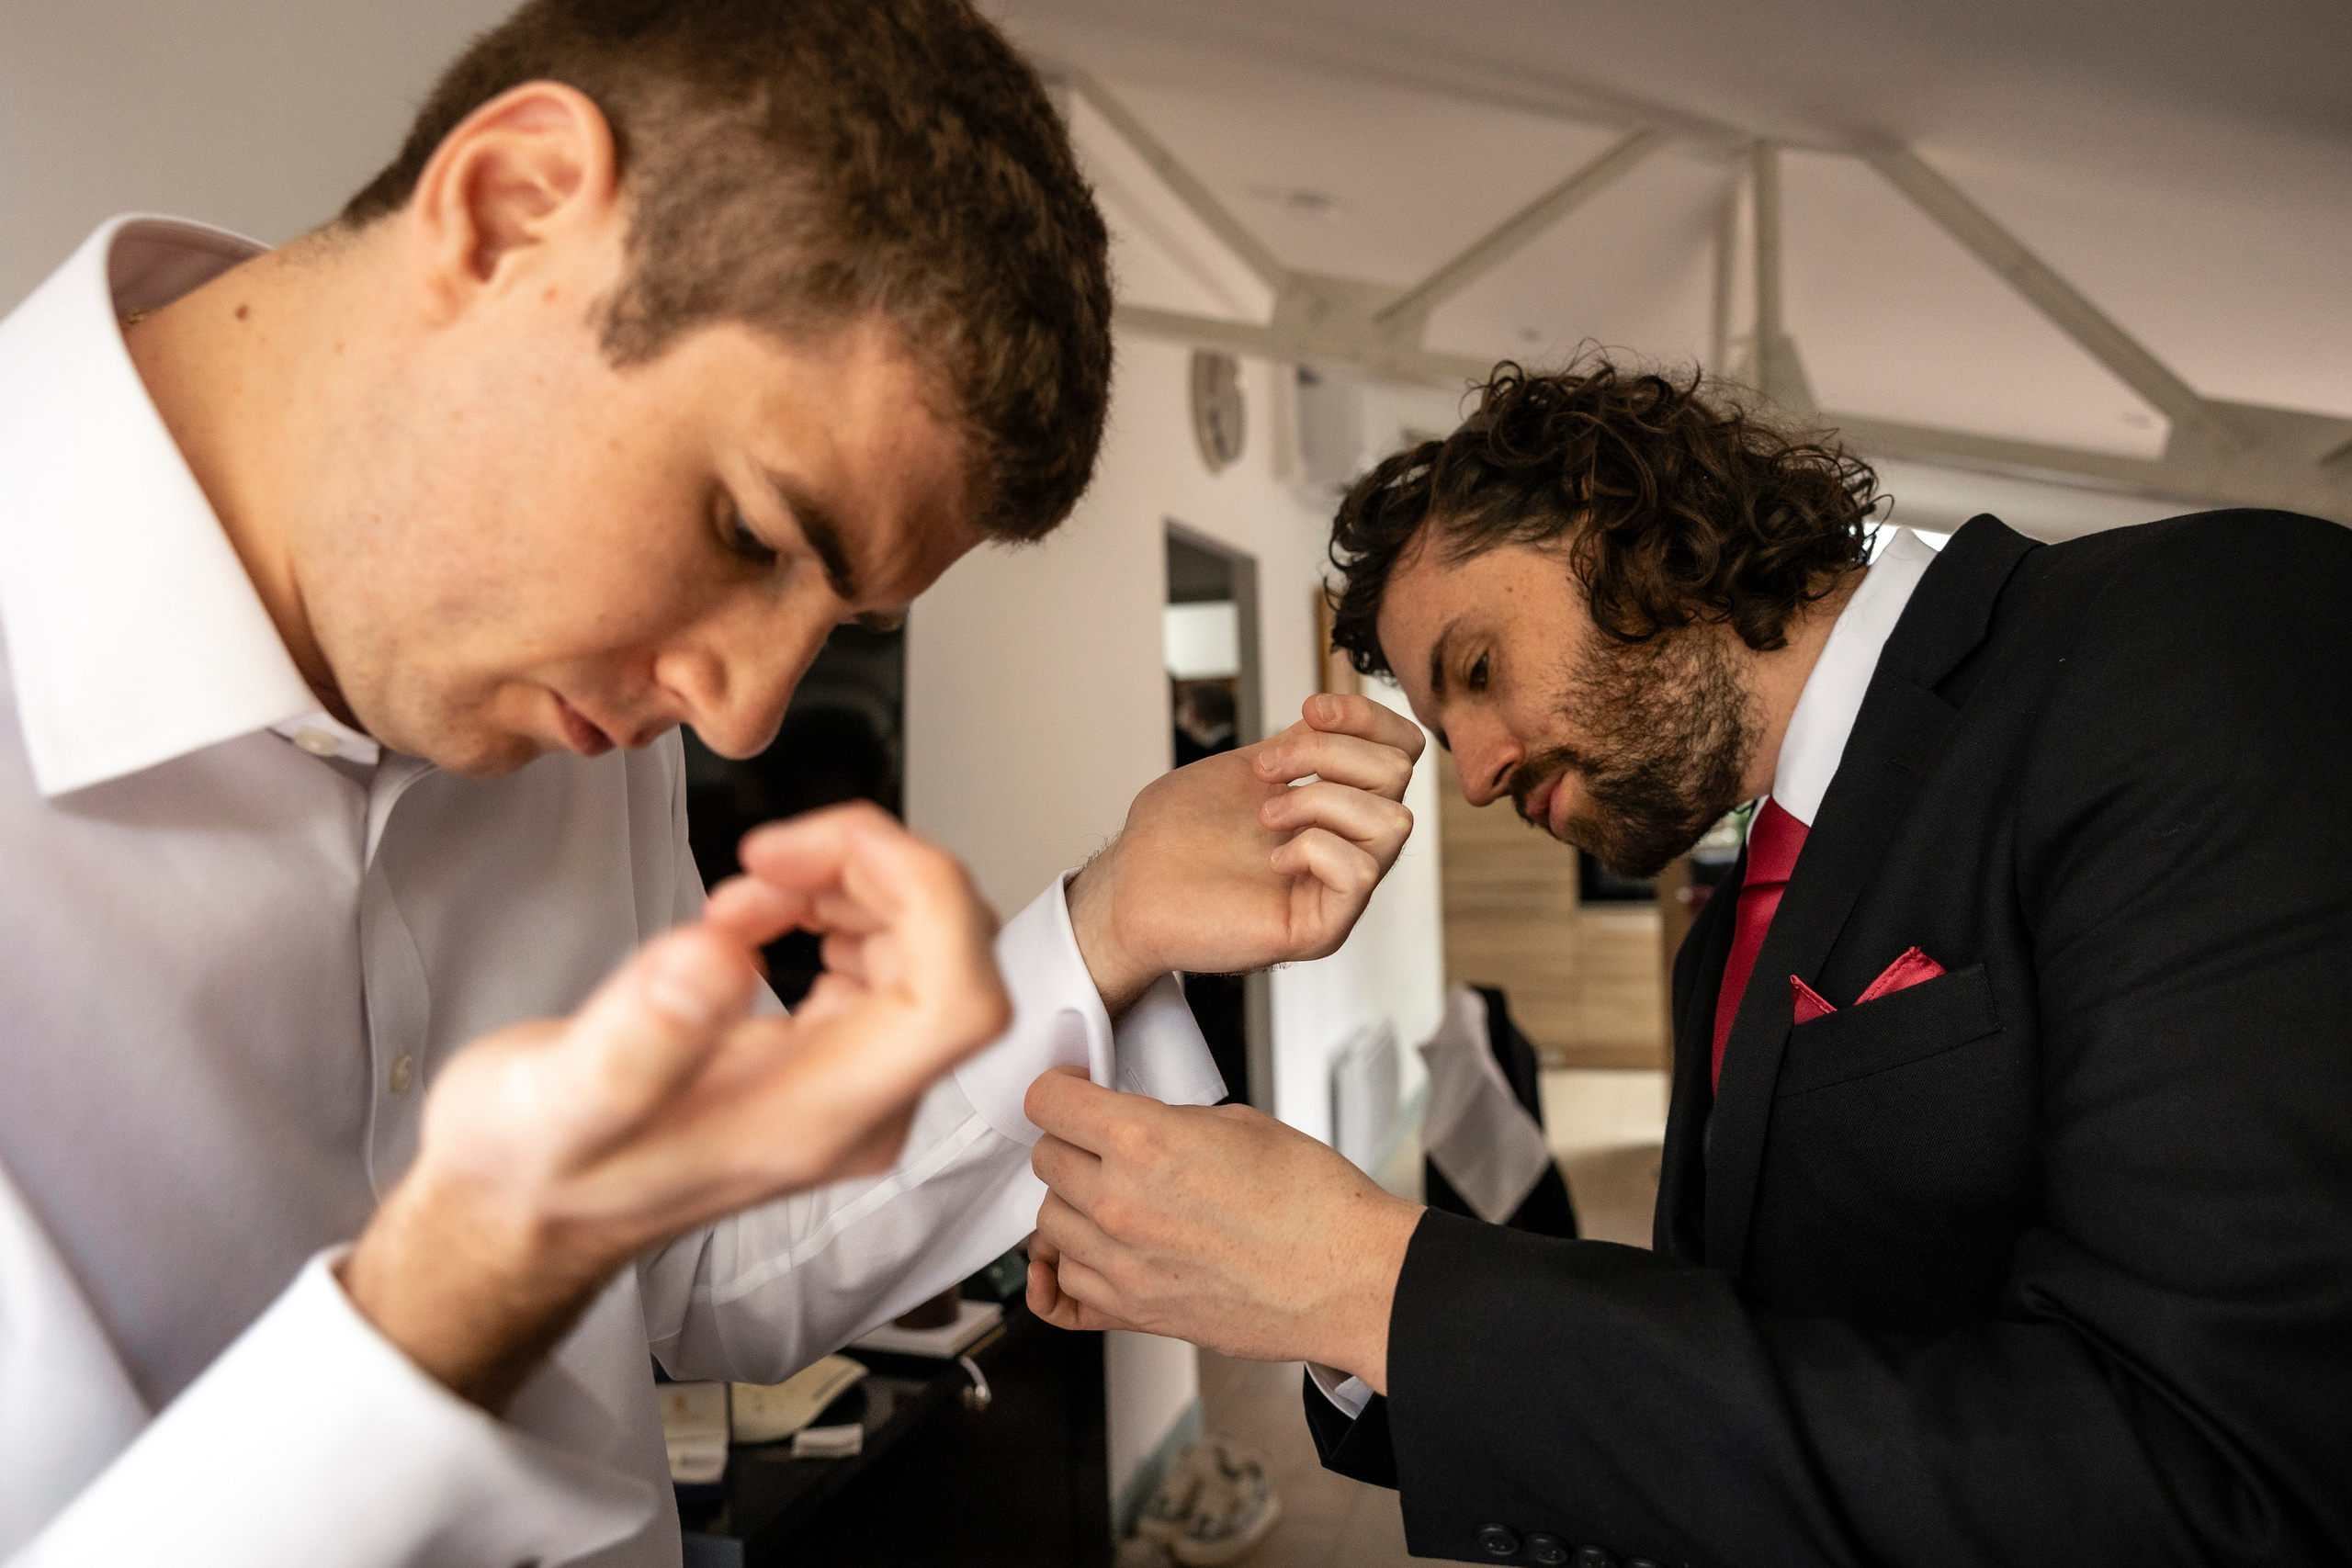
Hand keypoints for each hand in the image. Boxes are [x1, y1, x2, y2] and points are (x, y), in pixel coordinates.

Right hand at [342, 803, 1008, 1408]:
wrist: (521, 1214)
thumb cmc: (534, 1168)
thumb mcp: (554, 1100)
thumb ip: (635, 1041)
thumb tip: (721, 957)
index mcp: (822, 1120)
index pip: (961, 1002)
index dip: (923, 896)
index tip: (825, 847)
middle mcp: (862, 1108)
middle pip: (953, 957)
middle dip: (873, 873)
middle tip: (766, 854)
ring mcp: (854, 1085)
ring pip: (925, 948)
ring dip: (848, 887)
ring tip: (739, 895)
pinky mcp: (832, 1059)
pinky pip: (883, 963)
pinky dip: (828, 912)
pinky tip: (748, 919)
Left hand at [1022, 1068, 1421, 1390]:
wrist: (1349, 1278)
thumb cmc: (1313, 1202)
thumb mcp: (1237, 1123)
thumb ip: (1167, 1122)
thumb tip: (1136, 1129)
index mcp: (1143, 1143)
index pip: (1048, 1103)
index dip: (1058, 1086)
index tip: (1071, 1088)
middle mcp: (1119, 1205)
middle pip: (1045, 1160)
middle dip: (1070, 1141)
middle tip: (1098, 1140)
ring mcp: (1121, 1266)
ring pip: (1048, 1223)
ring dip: (1070, 1204)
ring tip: (1104, 1195)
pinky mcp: (1134, 1314)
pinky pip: (1060, 1298)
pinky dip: (1058, 1275)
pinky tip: (1064, 1261)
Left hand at [1068, 693, 1424, 1012]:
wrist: (1128, 885)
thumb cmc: (1175, 831)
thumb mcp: (1248, 767)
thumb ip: (1302, 743)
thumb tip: (1341, 717)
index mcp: (1336, 803)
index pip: (1401, 749)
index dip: (1366, 716)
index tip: (1308, 709)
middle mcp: (1348, 843)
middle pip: (1398, 771)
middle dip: (1328, 751)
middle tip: (1263, 769)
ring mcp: (1340, 889)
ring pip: (1394, 821)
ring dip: (1321, 801)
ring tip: (1265, 816)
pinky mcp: (1323, 927)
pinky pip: (1362, 873)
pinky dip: (1316, 850)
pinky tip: (1273, 859)